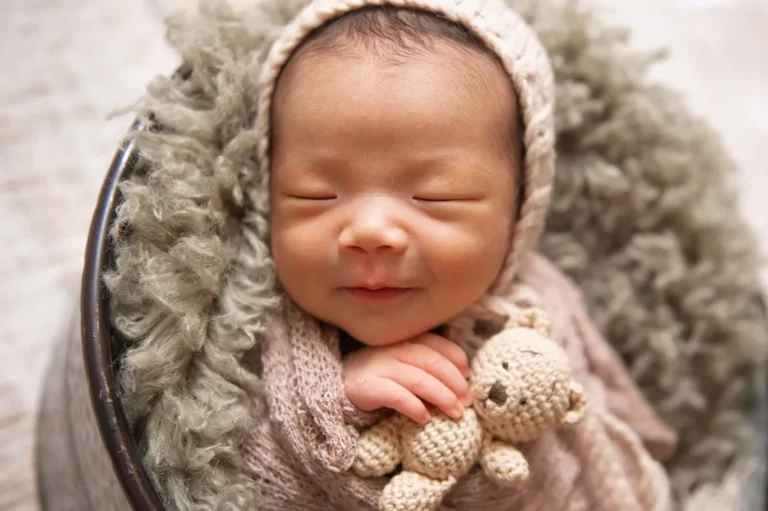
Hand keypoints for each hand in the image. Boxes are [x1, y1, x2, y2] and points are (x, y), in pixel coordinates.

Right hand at [343, 333, 472, 424]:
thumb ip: (427, 365)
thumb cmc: (380, 375)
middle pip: (431, 362)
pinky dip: (414, 407)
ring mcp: (379, 366)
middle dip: (454, 382)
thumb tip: (462, 377)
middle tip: (466, 401)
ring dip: (442, 397)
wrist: (339, 385)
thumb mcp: (404, 363)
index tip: (467, 375)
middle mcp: (393, 349)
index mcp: (404, 339)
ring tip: (455, 413)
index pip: (436, 343)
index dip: (455, 358)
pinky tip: (425, 418)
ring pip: (419, 379)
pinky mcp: (367, 387)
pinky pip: (396, 396)